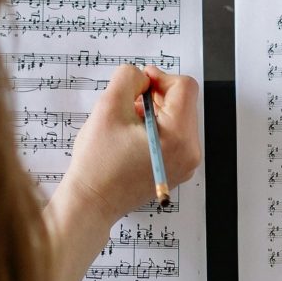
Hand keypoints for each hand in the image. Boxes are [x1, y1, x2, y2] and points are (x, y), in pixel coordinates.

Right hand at [60, 65, 201, 230]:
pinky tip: (131, 135)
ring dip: (153, 111)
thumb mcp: (108, 107)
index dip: (160, 77)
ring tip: (126, 121)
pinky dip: (154, 128)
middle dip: (155, 96)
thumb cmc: (98, 164)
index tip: (139, 82)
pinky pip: (173, 137)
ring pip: (177, 118)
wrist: (91, 203)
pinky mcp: (175, 169)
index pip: (184, 88)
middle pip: (183, 103)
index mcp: (179, 137)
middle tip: (128, 102)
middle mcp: (190, 152)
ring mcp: (185, 164)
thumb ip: (128, 79)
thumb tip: (143, 76)